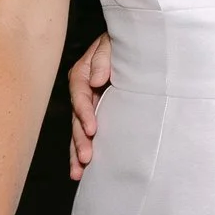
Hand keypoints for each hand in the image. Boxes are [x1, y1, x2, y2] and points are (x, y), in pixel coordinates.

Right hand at [67, 33, 111, 179]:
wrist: (137, 43)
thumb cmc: (124, 42)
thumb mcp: (113, 43)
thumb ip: (103, 57)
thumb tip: (97, 79)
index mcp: (84, 72)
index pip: (80, 93)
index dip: (84, 111)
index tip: (91, 128)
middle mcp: (84, 91)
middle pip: (77, 117)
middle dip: (79, 139)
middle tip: (85, 158)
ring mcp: (90, 104)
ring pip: (79, 130)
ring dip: (78, 151)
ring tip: (79, 173)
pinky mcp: (99, 114)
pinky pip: (88, 133)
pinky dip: (84, 150)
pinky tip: (83, 171)